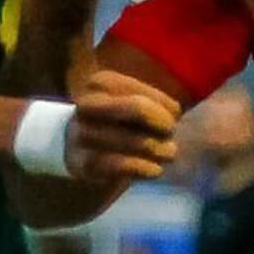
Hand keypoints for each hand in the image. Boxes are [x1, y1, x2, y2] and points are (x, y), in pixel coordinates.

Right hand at [65, 68, 181, 195]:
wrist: (78, 154)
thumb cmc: (119, 126)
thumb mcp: (134, 104)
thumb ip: (156, 104)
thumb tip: (176, 115)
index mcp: (101, 83)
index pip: (147, 94)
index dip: (169, 109)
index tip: (174, 119)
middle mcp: (86, 104)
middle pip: (138, 109)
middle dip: (163, 125)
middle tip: (171, 137)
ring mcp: (79, 134)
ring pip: (132, 140)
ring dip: (158, 150)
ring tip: (168, 155)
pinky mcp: (79, 163)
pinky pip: (118, 165)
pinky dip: (142, 168)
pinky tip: (154, 170)